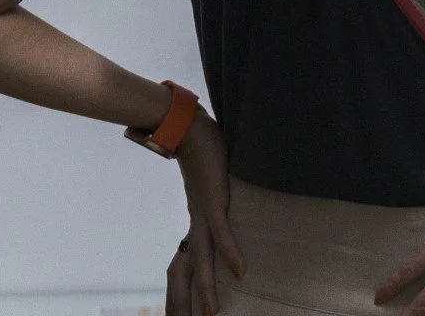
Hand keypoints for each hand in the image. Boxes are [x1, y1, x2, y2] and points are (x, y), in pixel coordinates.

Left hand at [167, 111, 245, 315]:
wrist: (184, 127)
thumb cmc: (202, 144)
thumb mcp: (214, 171)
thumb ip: (220, 181)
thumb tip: (227, 178)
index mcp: (200, 214)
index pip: (197, 251)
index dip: (198, 276)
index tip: (199, 298)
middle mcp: (198, 219)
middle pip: (197, 265)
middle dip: (197, 294)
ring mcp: (204, 212)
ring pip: (205, 258)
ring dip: (208, 286)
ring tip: (212, 311)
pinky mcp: (212, 202)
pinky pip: (222, 234)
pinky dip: (231, 253)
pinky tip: (240, 271)